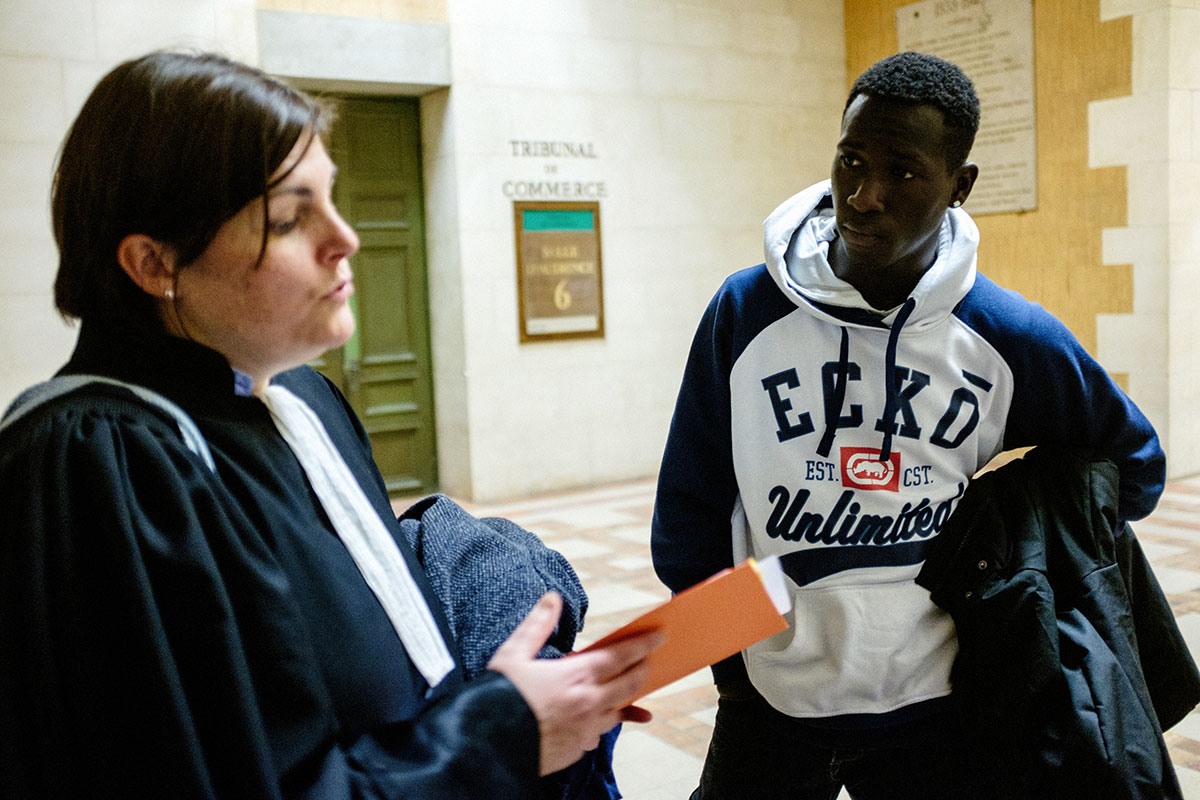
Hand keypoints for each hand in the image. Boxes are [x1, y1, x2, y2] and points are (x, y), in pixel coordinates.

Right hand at [488, 591, 664, 774]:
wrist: (485, 745)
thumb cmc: (497, 697)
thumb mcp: (513, 654)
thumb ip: (537, 625)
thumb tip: (552, 598)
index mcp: (575, 676)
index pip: (621, 656)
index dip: (643, 644)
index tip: (660, 635)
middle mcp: (587, 704)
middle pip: (630, 684)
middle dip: (642, 668)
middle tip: (648, 658)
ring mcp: (584, 730)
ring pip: (617, 711)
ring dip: (625, 698)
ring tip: (628, 688)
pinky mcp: (576, 750)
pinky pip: (598, 734)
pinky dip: (602, 722)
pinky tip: (600, 718)